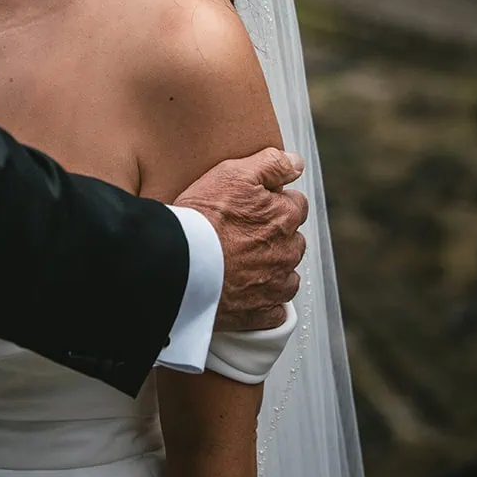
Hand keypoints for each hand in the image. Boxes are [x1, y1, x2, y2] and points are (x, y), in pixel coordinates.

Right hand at [174, 148, 307, 331]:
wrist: (180, 263)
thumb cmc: (203, 217)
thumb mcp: (234, 173)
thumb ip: (271, 164)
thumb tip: (296, 163)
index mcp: (286, 217)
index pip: (295, 204)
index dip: (273, 202)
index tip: (253, 206)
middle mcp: (288, 252)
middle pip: (293, 239)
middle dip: (276, 235)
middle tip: (242, 232)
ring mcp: (276, 284)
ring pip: (286, 273)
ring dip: (272, 267)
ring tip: (241, 261)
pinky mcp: (261, 313)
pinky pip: (275, 309)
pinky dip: (265, 301)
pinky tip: (245, 289)